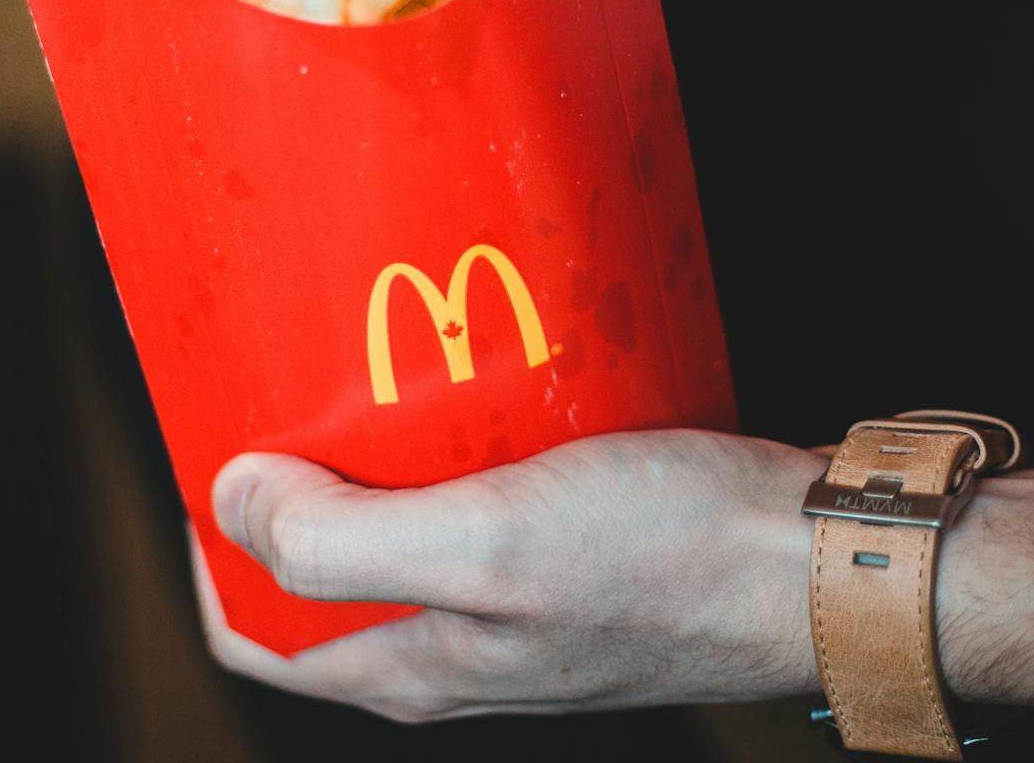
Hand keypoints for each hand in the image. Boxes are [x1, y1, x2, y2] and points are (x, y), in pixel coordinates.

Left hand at [196, 430, 827, 720]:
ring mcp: (511, 605)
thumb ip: (344, 542)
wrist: (823, 562)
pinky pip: (475, 502)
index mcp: (412, 666)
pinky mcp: (567, 556)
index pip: (254, 632)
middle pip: (321, 574)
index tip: (215, 445)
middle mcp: (451, 647)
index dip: (211, 548)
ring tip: (376, 366)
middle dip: (290, 486)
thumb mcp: (489, 546)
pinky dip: (454, 446)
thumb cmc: (672, 559)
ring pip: (398, 531)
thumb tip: (232, 500)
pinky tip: (474, 382)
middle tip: (294, 384)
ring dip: (373, 458)